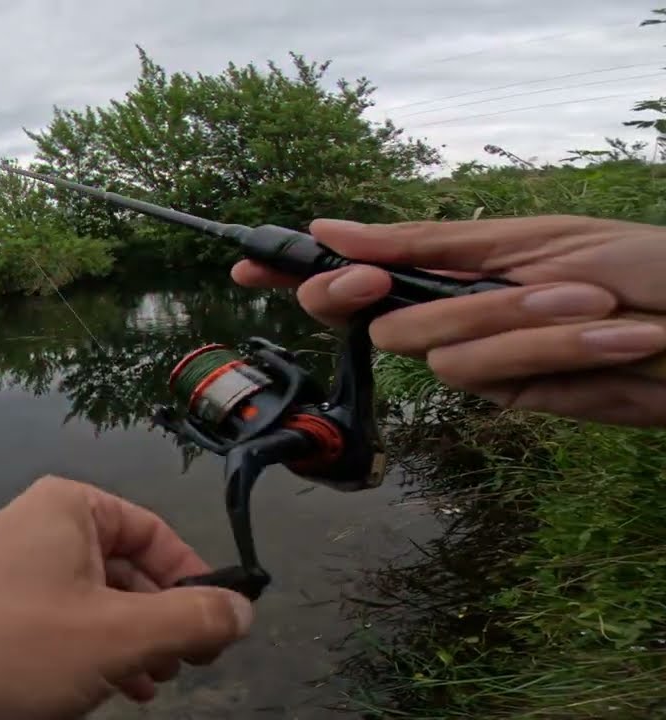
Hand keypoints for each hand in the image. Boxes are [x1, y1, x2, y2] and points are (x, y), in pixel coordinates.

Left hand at [0, 476, 251, 719]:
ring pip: (91, 601)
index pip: (159, 537)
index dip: (195, 585)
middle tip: (179, 669)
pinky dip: (84, 652)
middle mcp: (41, 525)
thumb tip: (243, 609)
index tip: (216, 634)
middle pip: (127, 570)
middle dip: (159, 624)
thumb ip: (190, 621)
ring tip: (142, 688)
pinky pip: (55, 620)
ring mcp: (10, 563)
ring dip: (124, 646)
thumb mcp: (115, 637)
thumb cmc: (0, 645)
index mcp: (73, 509)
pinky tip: (94, 690)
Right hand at [233, 215, 665, 426]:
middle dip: (391, 298)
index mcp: (453, 264)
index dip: (299, 273)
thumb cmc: (637, 263)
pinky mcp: (515, 397)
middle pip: (378, 322)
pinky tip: (614, 330)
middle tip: (380, 282)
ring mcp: (481, 360)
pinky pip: (489, 377)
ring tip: (597, 300)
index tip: (245, 266)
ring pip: (438, 353)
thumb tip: (330, 228)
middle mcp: (455, 314)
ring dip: (517, 321)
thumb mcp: (525, 238)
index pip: (359, 272)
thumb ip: (422, 244)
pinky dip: (550, 346)